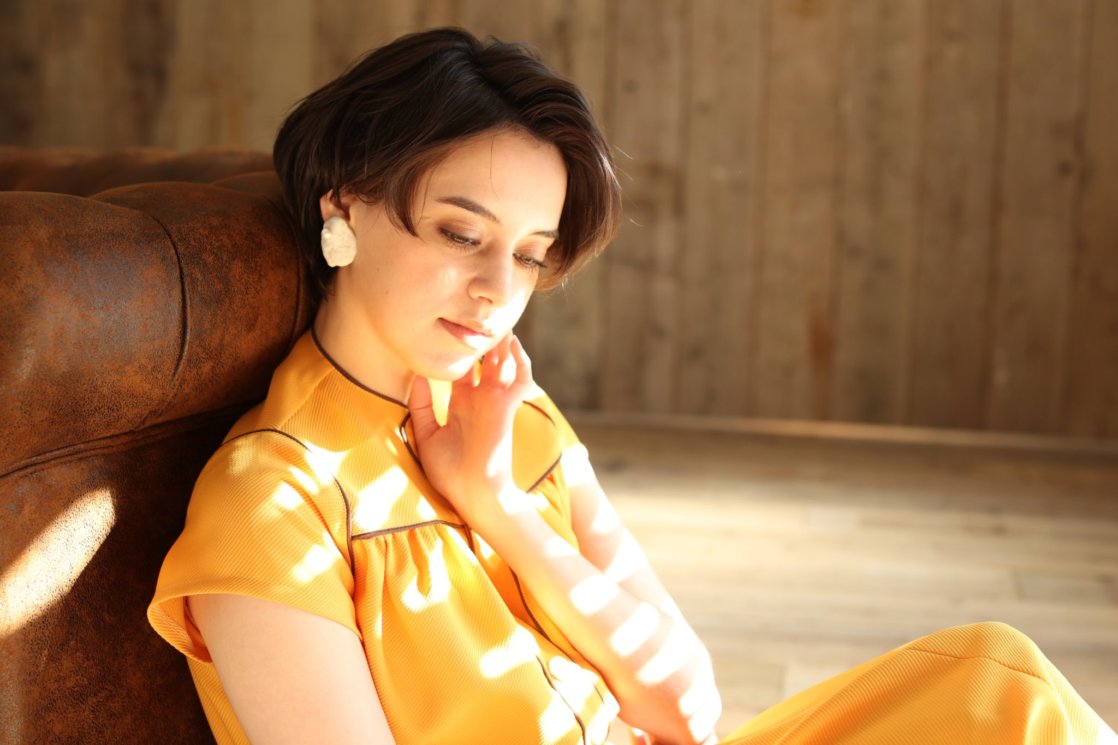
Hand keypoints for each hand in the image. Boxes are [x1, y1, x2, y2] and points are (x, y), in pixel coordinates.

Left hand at [407, 334, 533, 527]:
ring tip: (501, 321)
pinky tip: (515, 345)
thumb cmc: (450, 472)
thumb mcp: (426, 435)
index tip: (452, 332)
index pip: (464, 371)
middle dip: (486, 342)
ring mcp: (495, 402)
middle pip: (487, 362)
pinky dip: (521, 362)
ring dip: (505, 345)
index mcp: (463, 405)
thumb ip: (421, 405)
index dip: (461, 353)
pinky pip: (520, 379)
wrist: (471, 493)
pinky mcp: (506, 407)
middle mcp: (481, 400)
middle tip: (481, 316)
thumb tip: (416, 375)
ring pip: (505, 365)